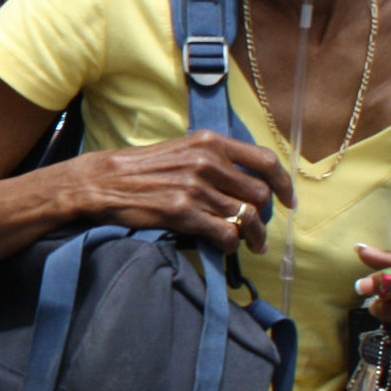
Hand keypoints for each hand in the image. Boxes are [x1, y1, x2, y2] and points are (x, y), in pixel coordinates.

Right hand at [85, 130, 294, 254]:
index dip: (283, 183)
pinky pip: (224, 235)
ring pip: (246, 218)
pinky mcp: (183, 213)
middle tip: (260, 230)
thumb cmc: (141, 168)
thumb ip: (213, 159)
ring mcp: (196, 188)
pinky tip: (225, 248)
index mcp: (210, 142)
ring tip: (251, 246)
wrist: (102, 182)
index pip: (265, 160)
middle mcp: (207, 162)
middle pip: (259, 194)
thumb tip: (244, 181)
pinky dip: (230, 246)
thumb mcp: (181, 150)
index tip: (288, 200)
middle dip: (265, 216)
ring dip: (252, 237)